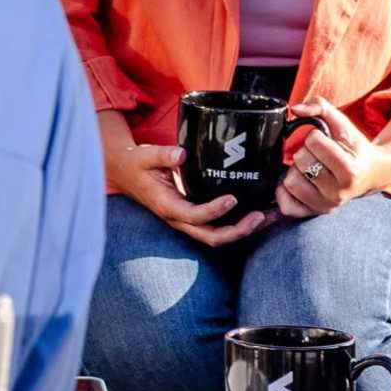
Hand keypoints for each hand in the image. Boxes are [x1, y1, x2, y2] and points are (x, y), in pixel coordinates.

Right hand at [97, 108, 263, 249]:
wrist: (125, 172)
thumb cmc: (136, 164)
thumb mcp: (145, 156)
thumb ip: (163, 155)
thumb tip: (182, 153)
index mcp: (167, 206)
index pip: (194, 216)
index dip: (215, 211)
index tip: (232, 198)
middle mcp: (178, 218)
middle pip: (211, 236)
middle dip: (237, 230)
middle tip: (259, 216)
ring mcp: (186, 219)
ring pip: (216, 235)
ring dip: (241, 230)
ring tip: (265, 217)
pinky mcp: (192, 215)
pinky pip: (216, 226)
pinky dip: (236, 223)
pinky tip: (253, 213)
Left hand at [274, 98, 390, 219]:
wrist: (370, 173)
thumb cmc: (354, 147)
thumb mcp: (342, 123)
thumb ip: (320, 107)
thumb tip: (294, 109)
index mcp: (350, 170)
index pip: (313, 142)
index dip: (315, 136)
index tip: (324, 140)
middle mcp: (339, 192)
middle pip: (300, 161)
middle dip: (304, 151)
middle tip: (316, 154)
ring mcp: (326, 205)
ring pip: (290, 182)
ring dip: (295, 170)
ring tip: (308, 167)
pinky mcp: (313, 213)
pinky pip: (286, 204)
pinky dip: (285, 191)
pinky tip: (299, 180)